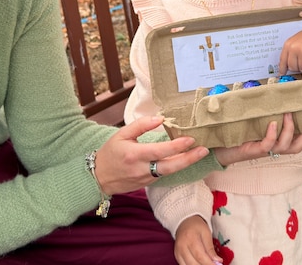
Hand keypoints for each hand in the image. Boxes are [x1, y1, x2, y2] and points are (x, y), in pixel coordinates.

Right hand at [94, 116, 209, 194]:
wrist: (98, 177)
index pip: (159, 151)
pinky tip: (185, 159)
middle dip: (188, 159)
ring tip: (200, 153)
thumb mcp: (121, 134)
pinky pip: (164, 175)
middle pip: (169, 166)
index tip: (190, 139)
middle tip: (203, 150)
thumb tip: (160, 118)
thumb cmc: (110, 153)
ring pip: (169, 172)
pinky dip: (176, 167)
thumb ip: (141, 125)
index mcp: (134, 155)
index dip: (176, 146)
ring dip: (186, 163)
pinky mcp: (147, 184)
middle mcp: (141, 169)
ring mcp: (145, 179)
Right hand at [174, 215, 220, 264]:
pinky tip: (199, 263)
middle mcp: (182, 247)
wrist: (185, 222)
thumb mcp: (206, 233)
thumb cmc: (197, 226)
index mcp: (190, 239)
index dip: (209, 264)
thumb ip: (210, 248)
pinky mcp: (177, 256)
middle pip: (194, 264)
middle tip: (214, 264)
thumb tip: (218, 261)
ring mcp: (178, 253)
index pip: (200, 257)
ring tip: (207, 263)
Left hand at [213, 113, 301, 166]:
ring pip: (284, 145)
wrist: (218, 147)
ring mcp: (263, 150)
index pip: (298, 142)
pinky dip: (272, 134)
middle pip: (297, 147)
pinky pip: (267, 144)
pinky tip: (273, 123)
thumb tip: (272, 93)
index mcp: (275, 142)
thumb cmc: (236, 133)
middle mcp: (272, 148)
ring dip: (289, 129)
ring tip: (288, 114)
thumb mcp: (253, 120)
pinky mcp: (253, 150)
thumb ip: (264, 112)